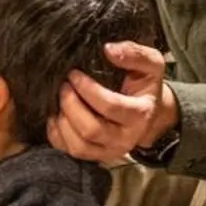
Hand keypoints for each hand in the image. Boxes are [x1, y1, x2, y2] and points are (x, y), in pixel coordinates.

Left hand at [46, 41, 177, 164]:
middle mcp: (125, 138)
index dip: (87, 90)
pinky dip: (56, 134)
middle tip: (63, 86)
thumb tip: (109, 49)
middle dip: (71, 105)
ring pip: (78, 146)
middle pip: (91, 129)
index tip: (74, 74)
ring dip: (62, 121)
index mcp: (140, 115)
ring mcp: (109, 150)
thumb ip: (134, 54)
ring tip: (59, 100)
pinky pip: (68, 151)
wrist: (147, 111)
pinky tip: (56, 115)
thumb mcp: (150, 65)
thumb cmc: (143, 85)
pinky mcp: (94, 155)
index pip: (110, 106)